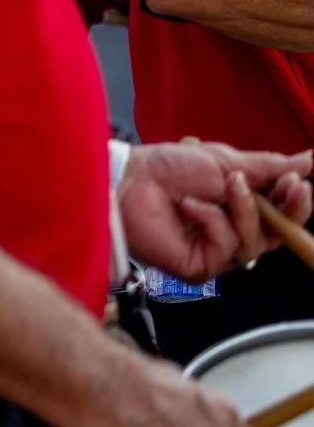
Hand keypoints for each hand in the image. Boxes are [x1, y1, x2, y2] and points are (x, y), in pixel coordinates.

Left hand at [122, 141, 313, 281]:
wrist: (130, 177)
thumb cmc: (168, 168)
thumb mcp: (225, 161)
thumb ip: (267, 166)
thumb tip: (308, 160)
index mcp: (240, 209)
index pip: (282, 216)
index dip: (296, 203)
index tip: (299, 182)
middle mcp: (232, 233)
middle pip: (276, 237)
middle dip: (287, 211)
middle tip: (289, 187)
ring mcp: (215, 252)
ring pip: (253, 244)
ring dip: (243, 210)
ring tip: (225, 185)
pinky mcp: (199, 267)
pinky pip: (225, 250)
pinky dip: (213, 222)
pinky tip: (191, 206)